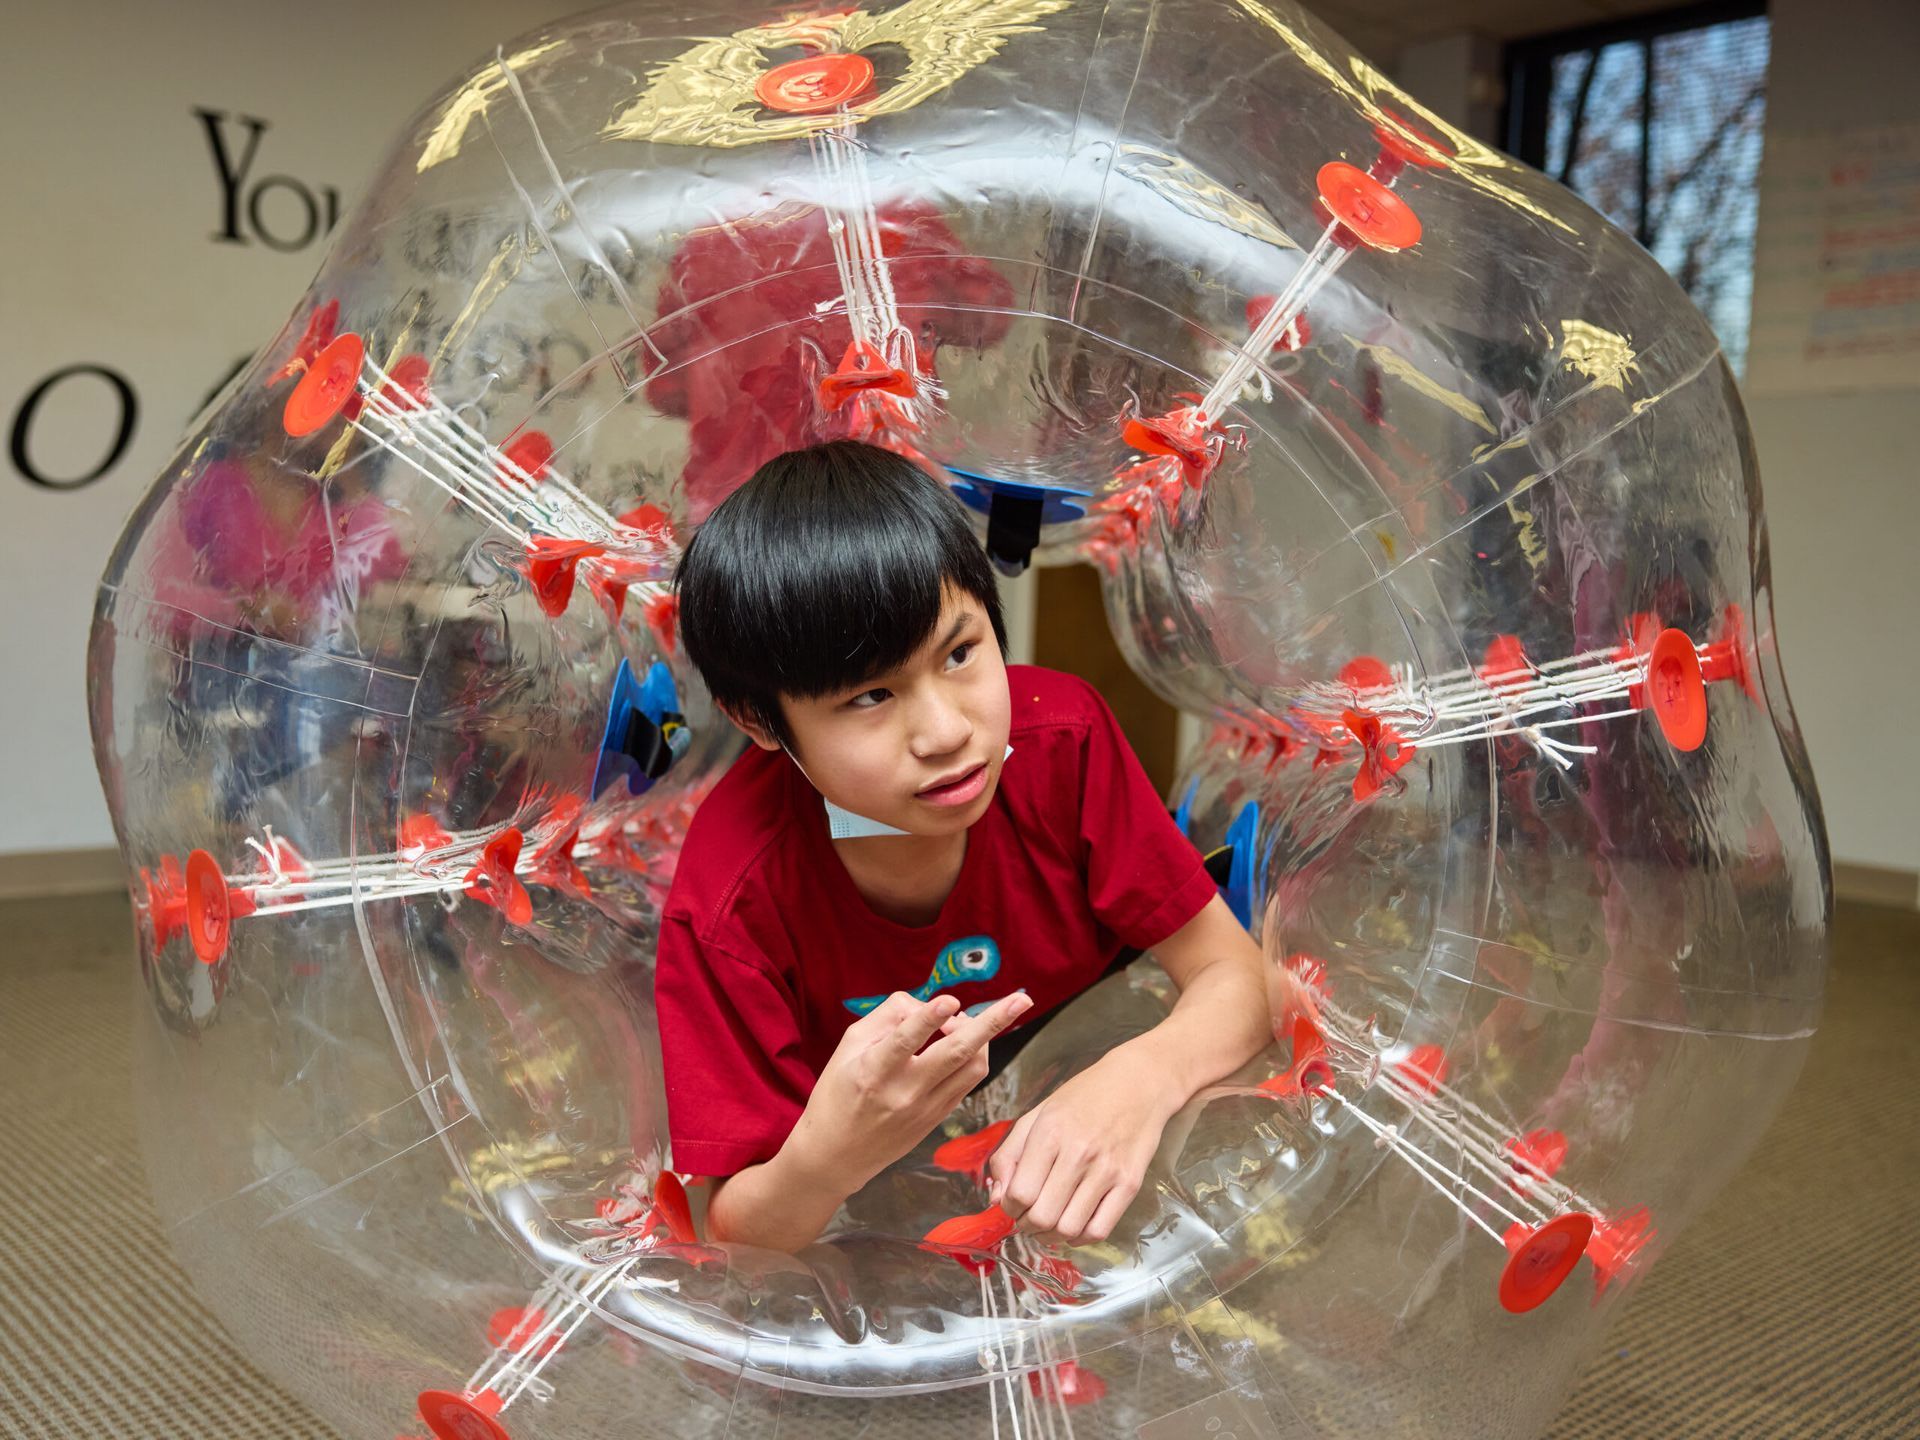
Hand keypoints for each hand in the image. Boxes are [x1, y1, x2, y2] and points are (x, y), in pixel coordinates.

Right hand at [788, 989, 1031, 1190]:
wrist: (836, 1156)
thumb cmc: (837, 1094)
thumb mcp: (848, 1047)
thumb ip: (886, 1017)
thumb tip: (926, 1003)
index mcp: (873, 1072)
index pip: (905, 1041)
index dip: (928, 1019)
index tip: (950, 1001)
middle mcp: (904, 1092)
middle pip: (957, 1053)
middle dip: (992, 1023)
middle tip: (1020, 1000)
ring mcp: (926, 1109)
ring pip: (973, 1068)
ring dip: (984, 1037)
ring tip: (967, 1020)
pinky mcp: (939, 1118)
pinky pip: (968, 1081)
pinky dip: (972, 1055)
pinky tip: (964, 1042)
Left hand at [986, 1046, 1176, 1245]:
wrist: (1139, 1083)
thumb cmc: (1084, 1097)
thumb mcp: (1037, 1115)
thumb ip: (1009, 1155)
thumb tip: (996, 1197)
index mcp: (1050, 1132)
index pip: (1020, 1193)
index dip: (1009, 1208)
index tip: (1012, 1204)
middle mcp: (1079, 1153)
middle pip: (1042, 1216)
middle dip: (1026, 1225)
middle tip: (1027, 1218)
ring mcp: (1107, 1171)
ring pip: (1068, 1228)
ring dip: (1050, 1236)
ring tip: (1048, 1224)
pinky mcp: (1130, 1185)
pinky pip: (1099, 1230)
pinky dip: (1080, 1238)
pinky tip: (1072, 1226)